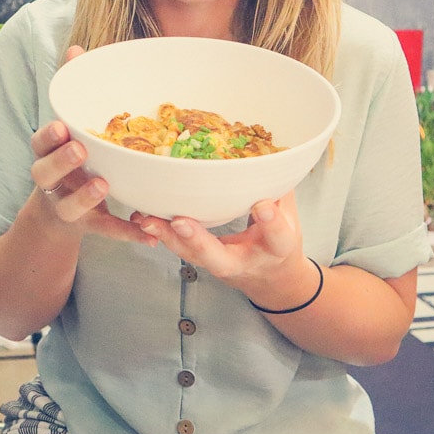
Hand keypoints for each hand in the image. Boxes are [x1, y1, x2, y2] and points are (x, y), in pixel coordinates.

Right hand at [30, 47, 155, 245]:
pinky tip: (150, 234)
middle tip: (79, 150)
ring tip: (104, 186)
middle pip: (45, 173)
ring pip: (70, 206)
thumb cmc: (68, 161)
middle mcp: (52, 181)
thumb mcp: (67, 130)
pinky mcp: (88, 227)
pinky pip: (107, 231)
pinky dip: (127, 233)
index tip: (61, 127)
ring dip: (86, 197)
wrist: (57, 216)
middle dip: (61, 162)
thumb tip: (76, 49)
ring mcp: (67, 206)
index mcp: (47, 153)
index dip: (47, 136)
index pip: (39, 143)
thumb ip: (73, 93)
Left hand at [130, 192, 306, 289]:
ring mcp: (219, 265)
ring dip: (166, 237)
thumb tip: (275, 155)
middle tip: (180, 222)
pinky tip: (142, 219)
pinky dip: (160, 234)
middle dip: (198, 240)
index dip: (270, 222)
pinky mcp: (201, 261)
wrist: (271, 279)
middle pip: (218, 256)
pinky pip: (179, 249)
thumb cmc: (279, 242)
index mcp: (276, 249)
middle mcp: (244, 261)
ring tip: (146, 220)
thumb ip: (282, 190)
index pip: (276, 237)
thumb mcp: (292, 217)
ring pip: (190, 255)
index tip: (262, 206)